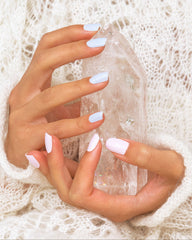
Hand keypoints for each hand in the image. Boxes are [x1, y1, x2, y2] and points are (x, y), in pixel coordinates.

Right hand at [5, 25, 107, 167]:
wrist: (19, 156)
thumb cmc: (40, 126)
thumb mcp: (55, 106)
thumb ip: (73, 96)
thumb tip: (101, 82)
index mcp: (31, 82)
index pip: (45, 48)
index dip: (67, 35)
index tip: (93, 30)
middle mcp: (23, 94)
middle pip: (44, 62)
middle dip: (73, 51)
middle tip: (99, 46)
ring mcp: (23, 115)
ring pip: (51, 95)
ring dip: (79, 87)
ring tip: (103, 81)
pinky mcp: (28, 138)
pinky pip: (56, 128)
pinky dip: (78, 123)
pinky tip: (98, 119)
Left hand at [27, 134, 184, 221]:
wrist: (172, 181)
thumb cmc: (173, 177)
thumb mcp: (169, 166)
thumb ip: (146, 157)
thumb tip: (113, 144)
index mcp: (119, 206)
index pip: (88, 195)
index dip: (86, 169)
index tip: (97, 141)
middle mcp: (102, 203)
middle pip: (68, 192)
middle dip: (56, 166)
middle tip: (51, 138)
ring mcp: (96, 193)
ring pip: (64, 184)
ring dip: (50, 165)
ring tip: (40, 144)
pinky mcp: (95, 181)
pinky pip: (69, 176)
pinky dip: (56, 163)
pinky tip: (46, 149)